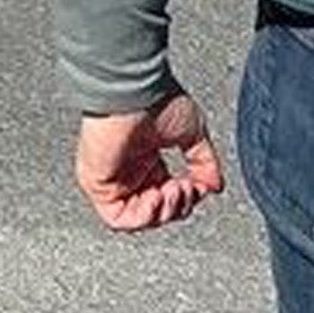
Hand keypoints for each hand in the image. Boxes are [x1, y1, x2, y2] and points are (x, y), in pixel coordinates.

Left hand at [74, 92, 225, 231]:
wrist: (135, 93)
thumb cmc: (157, 100)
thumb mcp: (193, 133)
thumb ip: (204, 162)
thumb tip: (215, 185)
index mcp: (147, 158)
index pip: (168, 193)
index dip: (187, 196)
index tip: (198, 185)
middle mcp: (129, 171)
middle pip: (156, 210)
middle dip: (177, 206)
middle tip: (186, 188)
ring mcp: (113, 180)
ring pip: (138, 218)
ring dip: (163, 212)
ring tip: (173, 190)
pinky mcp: (99, 186)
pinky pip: (118, 219)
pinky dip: (142, 216)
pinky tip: (156, 197)